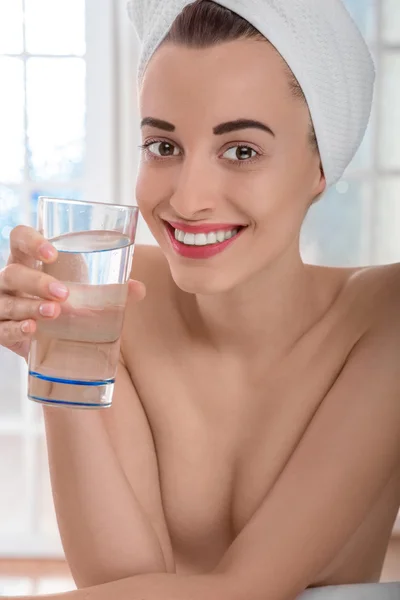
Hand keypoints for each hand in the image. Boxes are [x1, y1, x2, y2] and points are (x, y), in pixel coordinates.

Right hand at [0, 225, 145, 361]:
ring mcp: (2, 302)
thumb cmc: (64, 301)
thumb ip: (110, 288)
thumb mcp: (84, 290)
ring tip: (54, 312)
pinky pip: (1, 327)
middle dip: (37, 281)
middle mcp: (10, 278)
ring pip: (7, 301)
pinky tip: (32, 329)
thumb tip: (138, 288)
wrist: (49, 337)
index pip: (19, 237)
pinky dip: (17, 328)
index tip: (52, 254)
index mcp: (27, 258)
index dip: (31, 241)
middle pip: (13, 272)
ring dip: (30, 306)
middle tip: (64, 293)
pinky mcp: (0, 328)